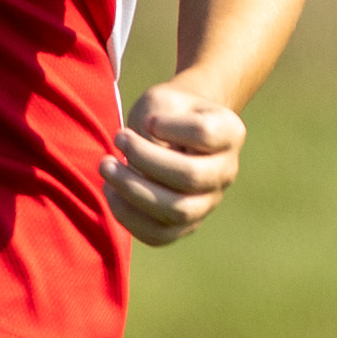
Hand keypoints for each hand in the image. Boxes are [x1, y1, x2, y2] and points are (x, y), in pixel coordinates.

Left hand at [99, 81, 246, 248]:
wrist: (170, 129)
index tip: (150, 121)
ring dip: (133, 190)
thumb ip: (154, 124)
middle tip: (117, 139)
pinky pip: (160, 235)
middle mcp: (226, 171)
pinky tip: (111, 192)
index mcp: (230, 133)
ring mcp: (209, 202)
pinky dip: (129, 217)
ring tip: (106, 167)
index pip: (203, 133)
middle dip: (145, 160)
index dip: (169, 126)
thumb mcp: (161, 102)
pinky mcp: (185, 225)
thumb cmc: (165, 112)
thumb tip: (141, 166)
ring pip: (178, 210)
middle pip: (191, 176)